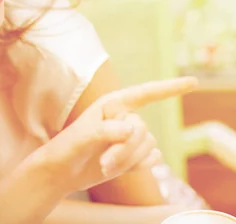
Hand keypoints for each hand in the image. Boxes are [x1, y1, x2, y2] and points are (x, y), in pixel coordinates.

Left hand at [45, 77, 196, 192]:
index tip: (193, 82)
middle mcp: (124, 117)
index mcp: (111, 104)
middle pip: (143, 130)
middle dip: (126, 149)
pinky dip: (135, 167)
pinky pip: (152, 160)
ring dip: (128, 160)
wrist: (62, 173)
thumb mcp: (80, 137)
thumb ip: (104, 131)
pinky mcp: (134, 155)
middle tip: (103, 162)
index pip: (145, 93)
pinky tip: (116, 168)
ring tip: (104, 165)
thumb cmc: (66, 149)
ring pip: (149, 147)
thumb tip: (131, 129)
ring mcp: (130, 137)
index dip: (170, 88)